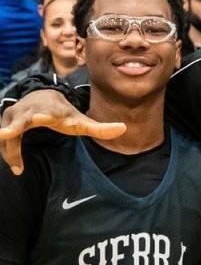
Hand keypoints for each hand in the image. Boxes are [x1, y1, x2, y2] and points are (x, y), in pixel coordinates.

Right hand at [0, 90, 125, 174]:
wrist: (41, 96)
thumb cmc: (62, 113)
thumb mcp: (80, 121)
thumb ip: (100, 128)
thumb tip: (124, 129)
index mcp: (50, 111)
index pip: (45, 114)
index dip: (41, 116)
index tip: (37, 119)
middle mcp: (30, 112)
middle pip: (20, 120)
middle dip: (13, 126)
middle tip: (5, 133)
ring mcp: (15, 117)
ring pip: (10, 135)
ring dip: (9, 147)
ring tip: (14, 161)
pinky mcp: (7, 123)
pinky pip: (6, 142)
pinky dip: (10, 155)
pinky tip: (18, 169)